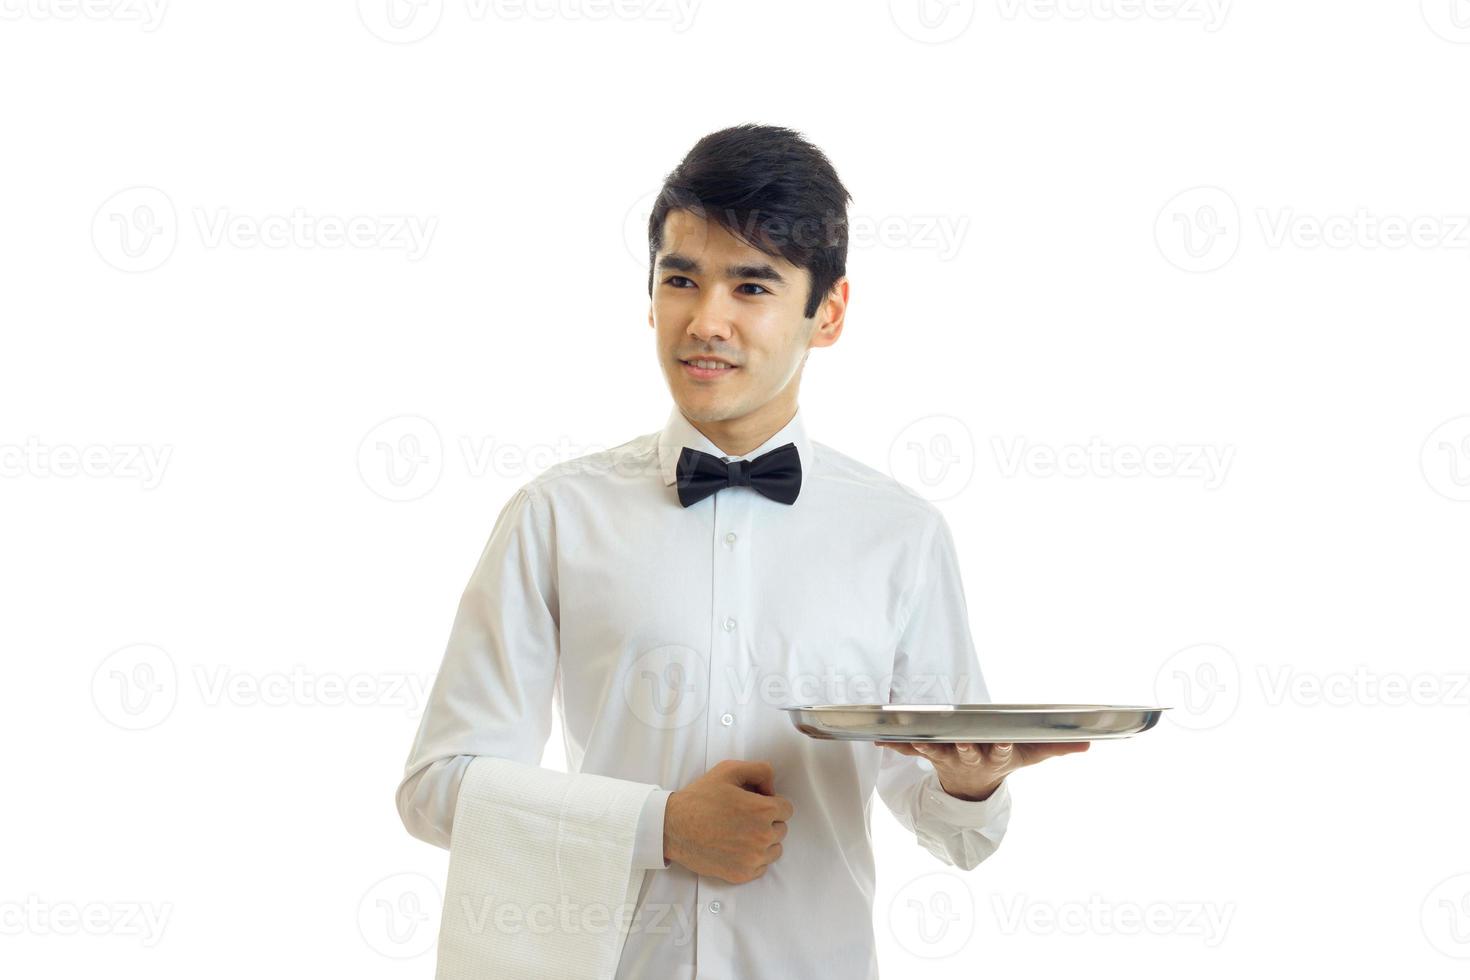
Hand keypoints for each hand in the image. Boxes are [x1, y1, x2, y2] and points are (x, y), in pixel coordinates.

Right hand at [663, 759, 792, 883]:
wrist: (673, 827)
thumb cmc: (700, 797)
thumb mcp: (729, 769)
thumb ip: (760, 770)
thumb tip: (773, 788)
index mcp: (763, 810)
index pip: (787, 809)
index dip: (771, 803)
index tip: (755, 804)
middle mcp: (762, 836)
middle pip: (781, 829)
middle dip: (768, 822)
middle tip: (744, 818)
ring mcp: (753, 858)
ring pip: (774, 849)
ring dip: (763, 841)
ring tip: (740, 833)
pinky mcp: (742, 874)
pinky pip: (762, 867)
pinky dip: (753, 858)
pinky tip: (735, 848)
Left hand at [875, 740, 1090, 800]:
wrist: (971, 789)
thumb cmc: (1002, 761)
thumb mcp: (1029, 757)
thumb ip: (1056, 748)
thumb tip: (1089, 742)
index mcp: (996, 756)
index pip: (1002, 751)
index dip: (1003, 747)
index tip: (1003, 741)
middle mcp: (971, 758)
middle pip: (968, 753)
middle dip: (965, 748)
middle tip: (962, 742)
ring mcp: (949, 758)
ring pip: (936, 751)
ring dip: (925, 745)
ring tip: (913, 738)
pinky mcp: (930, 754)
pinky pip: (910, 749)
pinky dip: (896, 743)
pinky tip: (879, 738)